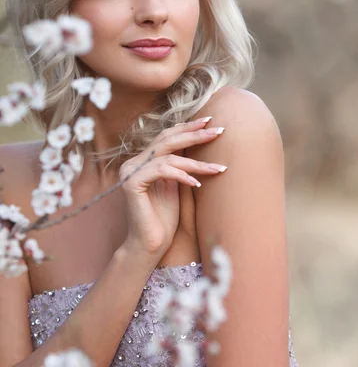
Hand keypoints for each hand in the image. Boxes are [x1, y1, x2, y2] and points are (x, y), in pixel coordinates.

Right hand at [118, 118, 225, 261]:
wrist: (150, 244)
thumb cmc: (165, 219)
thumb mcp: (176, 185)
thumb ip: (180, 164)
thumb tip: (197, 140)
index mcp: (142, 160)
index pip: (166, 137)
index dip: (187, 128)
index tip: (210, 122)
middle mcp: (133, 162)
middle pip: (167, 140)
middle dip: (194, 134)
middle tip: (218, 131)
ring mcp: (130, 172)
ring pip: (167, 157)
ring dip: (196, 162)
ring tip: (218, 169)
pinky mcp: (131, 183)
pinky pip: (161, 171)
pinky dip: (181, 175)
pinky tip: (197, 184)